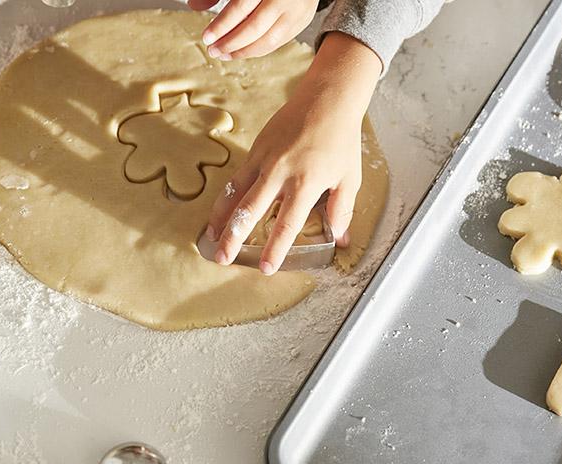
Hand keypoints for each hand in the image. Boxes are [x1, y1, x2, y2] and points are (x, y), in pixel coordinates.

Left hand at [187, 0, 319, 59]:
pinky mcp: (304, 20)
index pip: (241, 7)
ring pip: (269, 40)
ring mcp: (298, 10)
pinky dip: (259, 49)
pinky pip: (280, 42)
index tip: (207, 38)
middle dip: (231, 43)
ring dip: (244, 52)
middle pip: (255, 28)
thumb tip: (194, 6)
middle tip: (213, 51)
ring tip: (225, 54)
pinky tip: (243, 50)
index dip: (222, 25)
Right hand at [205, 33, 382, 274]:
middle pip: (250, 211)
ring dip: (221, 218)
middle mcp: (280, 172)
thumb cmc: (341, 138)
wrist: (327, 97)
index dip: (275, 248)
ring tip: (211, 238)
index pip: (287, 223)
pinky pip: (237, 177)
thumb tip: (341, 238)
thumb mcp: (350, 177)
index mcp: (306, 182)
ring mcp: (264, 159)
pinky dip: (226, 197)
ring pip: (235, 193)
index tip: (266, 268)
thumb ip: (342, 210)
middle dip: (234, 237)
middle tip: (223, 259)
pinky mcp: (256, 148)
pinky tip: (220, 212)